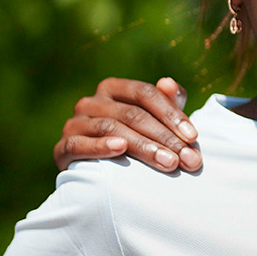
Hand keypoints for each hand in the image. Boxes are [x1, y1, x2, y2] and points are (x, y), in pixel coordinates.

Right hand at [54, 77, 202, 172]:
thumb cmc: (132, 140)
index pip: (145, 93)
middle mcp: (91, 101)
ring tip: (168, 162)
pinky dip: (100, 146)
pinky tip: (120, 149)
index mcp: (114, 89)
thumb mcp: (154, 121)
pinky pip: (80, 144)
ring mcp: (75, 123)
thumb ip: (167, 103)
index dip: (171, 113)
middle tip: (188, 159)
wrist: (94, 172)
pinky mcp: (62, 147)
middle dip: (165, 137)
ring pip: (111, 128)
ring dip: (143, 146)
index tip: (193, 136)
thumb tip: (169, 83)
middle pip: (132, 114)